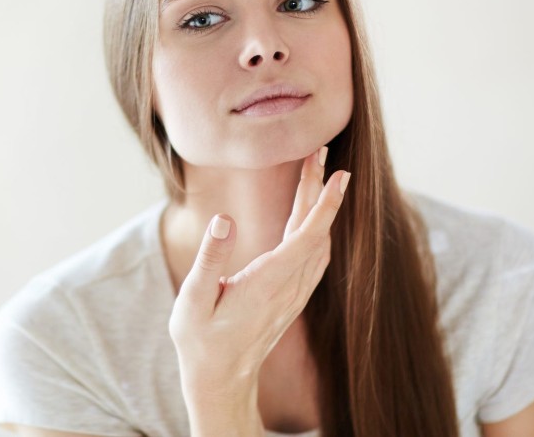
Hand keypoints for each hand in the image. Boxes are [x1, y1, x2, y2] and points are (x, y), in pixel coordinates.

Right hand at [167, 146, 349, 396]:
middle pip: (314, 232)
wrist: (220, 380)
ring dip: (319, 208)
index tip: (339, 176)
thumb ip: (209, 258)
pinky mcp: (290, 298)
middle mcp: (288, 287)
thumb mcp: (194, 300)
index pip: (305, 237)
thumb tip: (224, 219)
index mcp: (267, 283)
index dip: (324, 205)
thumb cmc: (200, 340)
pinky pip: (313, 257)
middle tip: (322, 154)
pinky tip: (311, 217)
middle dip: (320, 191)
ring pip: (317, 243)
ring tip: (316, 175)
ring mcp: (293, 294)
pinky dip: (316, 229)